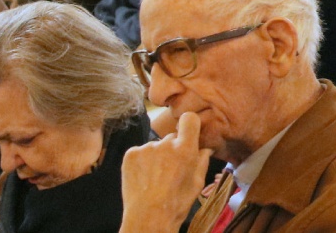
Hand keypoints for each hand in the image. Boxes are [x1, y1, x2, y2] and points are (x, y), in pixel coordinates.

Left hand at [121, 111, 212, 232]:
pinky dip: (141, 162)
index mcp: (185, 149)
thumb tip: (204, 148)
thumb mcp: (197, 183)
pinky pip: (139, 152)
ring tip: (154, 178)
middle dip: (172, 149)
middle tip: (170, 169)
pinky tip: (144, 177)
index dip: (189, 124)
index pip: (189, 119)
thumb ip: (201, 160)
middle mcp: (165, 144)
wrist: (149, 217)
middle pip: (171, 138)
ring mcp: (146, 148)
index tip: (188, 132)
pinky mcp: (130, 154)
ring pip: (155, 147)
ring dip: (156, 157)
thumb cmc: (177, 203)